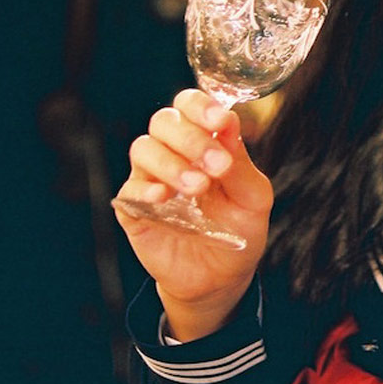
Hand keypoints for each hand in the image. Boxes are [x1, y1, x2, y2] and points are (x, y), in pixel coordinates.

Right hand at [114, 89, 272, 339]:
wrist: (221, 279)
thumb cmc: (239, 230)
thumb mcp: (253, 198)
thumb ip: (240, 163)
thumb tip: (229, 125)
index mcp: (203, 141)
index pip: (190, 104)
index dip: (201, 106)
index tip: (221, 122)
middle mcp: (173, 153)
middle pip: (164, 121)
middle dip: (191, 137)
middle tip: (216, 165)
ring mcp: (150, 180)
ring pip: (143, 149)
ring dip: (172, 163)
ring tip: (197, 187)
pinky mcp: (134, 210)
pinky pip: (129, 190)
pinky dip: (146, 189)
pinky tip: (164, 198)